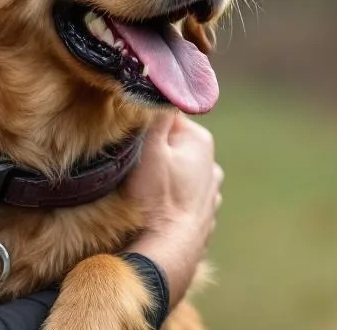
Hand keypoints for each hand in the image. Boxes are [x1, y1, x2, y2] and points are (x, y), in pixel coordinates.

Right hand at [124, 112, 222, 306]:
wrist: (168, 253)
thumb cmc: (156, 200)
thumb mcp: (149, 148)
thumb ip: (155, 114)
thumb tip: (156, 83)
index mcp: (199, 141)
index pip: (164, 118)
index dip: (140, 127)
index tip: (125, 140)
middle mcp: (211, 165)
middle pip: (170, 146)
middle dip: (151, 153)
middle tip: (129, 168)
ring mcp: (208, 194)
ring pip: (175, 174)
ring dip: (160, 178)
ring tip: (140, 192)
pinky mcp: (201, 218)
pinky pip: (179, 199)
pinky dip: (167, 201)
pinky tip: (153, 210)